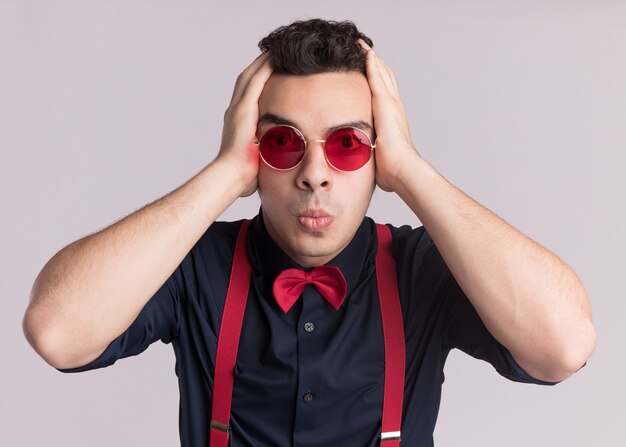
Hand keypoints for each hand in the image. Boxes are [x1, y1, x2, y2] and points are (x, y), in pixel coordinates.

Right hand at [217, 51, 272, 196]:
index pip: (248, 93)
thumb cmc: (244, 175)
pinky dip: (263, 69)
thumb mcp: (259, 157)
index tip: (269, 69)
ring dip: (261, 62)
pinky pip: (255, 84)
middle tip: (273, 52)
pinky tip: (274, 59)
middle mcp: (235, 112)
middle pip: (246, 80)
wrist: (231, 177)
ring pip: (249, 77)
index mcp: (238, 121)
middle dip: (258, 65)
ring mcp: (237, 110)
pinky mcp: (242, 111)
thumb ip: (266, 150)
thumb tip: (280, 156)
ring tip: (275, 50)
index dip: (257, 78)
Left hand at [357, 40, 420, 192]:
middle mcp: (394, 107)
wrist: (403, 170)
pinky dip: (371, 62)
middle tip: (364, 49)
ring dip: (372, 58)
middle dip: (375, 63)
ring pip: (382, 73)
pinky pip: (376, 77)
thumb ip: (371, 154)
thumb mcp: (378, 157)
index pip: (384, 94)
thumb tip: (359, 164)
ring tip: (361, 44)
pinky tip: (364, 51)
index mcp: (392, 119)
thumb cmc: (392, 171)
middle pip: (385, 78)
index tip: (369, 69)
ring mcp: (391, 104)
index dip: (377, 80)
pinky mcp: (384, 104)